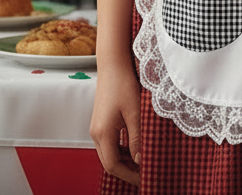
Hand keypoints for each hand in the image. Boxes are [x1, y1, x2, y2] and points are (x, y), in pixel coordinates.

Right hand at [89, 62, 141, 186]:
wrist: (113, 64)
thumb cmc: (123, 83)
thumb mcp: (135, 112)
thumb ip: (137, 138)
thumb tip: (141, 160)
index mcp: (102, 133)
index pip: (114, 165)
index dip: (129, 175)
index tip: (145, 178)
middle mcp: (96, 133)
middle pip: (109, 162)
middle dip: (126, 171)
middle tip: (145, 173)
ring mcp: (97, 127)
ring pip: (108, 153)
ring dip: (124, 161)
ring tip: (142, 162)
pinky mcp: (100, 121)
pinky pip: (109, 143)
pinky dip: (121, 150)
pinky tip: (134, 148)